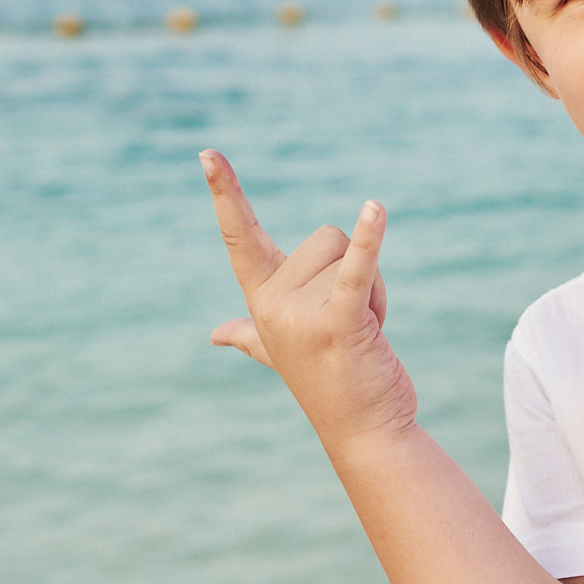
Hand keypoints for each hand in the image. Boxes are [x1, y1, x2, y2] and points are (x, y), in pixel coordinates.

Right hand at [201, 149, 415, 447]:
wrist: (364, 430)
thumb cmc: (330, 383)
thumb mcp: (281, 351)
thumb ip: (249, 337)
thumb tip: (218, 335)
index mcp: (261, 299)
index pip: (239, 236)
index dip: (225, 193)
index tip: (207, 153)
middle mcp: (274, 303)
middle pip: (327, 238)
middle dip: (355, 275)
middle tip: (354, 324)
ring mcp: (303, 314)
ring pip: (352, 254)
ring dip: (376, 291)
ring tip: (366, 332)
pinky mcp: (340, 321)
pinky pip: (358, 268)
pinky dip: (369, 239)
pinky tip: (376, 210)